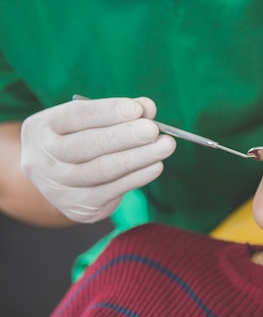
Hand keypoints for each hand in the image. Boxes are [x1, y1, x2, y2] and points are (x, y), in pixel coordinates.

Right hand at [21, 97, 175, 222]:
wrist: (57, 183)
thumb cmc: (78, 141)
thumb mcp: (87, 123)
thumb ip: (118, 114)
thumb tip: (148, 108)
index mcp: (43, 128)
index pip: (74, 116)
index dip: (107, 112)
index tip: (137, 109)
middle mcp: (44, 158)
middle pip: (86, 146)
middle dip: (124, 136)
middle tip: (153, 129)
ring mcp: (59, 186)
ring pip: (102, 170)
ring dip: (138, 157)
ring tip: (165, 145)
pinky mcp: (78, 207)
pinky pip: (112, 190)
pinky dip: (138, 177)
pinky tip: (156, 166)